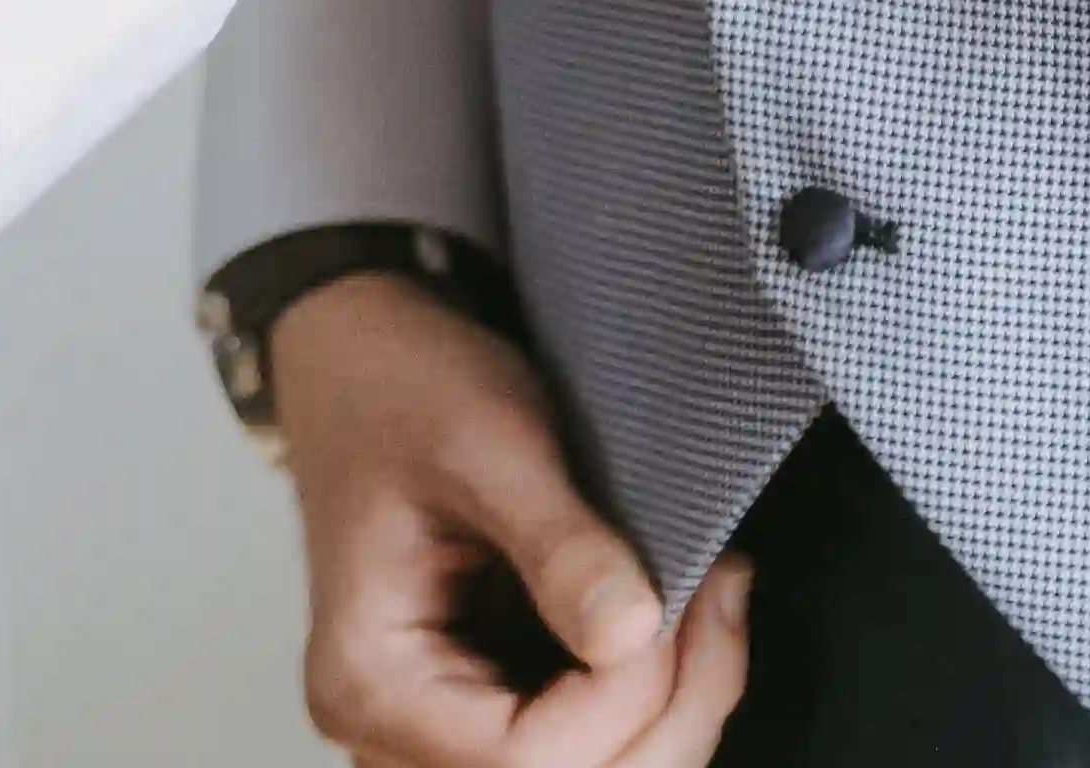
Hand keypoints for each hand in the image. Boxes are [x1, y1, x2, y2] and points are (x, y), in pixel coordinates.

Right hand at [273, 273, 751, 767]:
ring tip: (713, 598)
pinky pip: (592, 745)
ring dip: (679, 707)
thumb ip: (559, 543)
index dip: (626, 695)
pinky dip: (657, 697)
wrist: (365, 362)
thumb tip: (632, 633)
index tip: (677, 594)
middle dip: (676, 708)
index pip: (524, 760)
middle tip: (724, 593)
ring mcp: (441, 732)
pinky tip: (683, 620)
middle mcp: (394, 735)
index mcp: (372, 681)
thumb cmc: (406, 388)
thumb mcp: (490, 441)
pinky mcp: (491, 708)